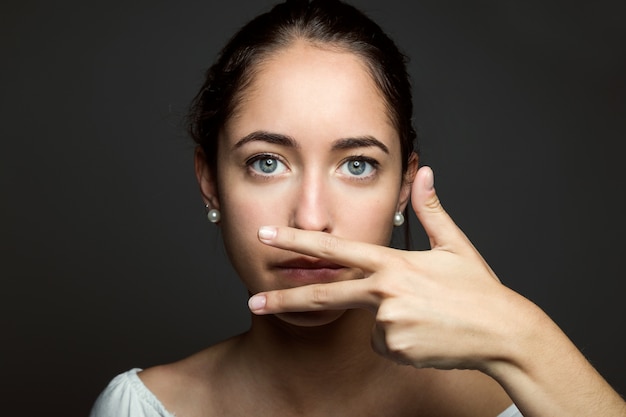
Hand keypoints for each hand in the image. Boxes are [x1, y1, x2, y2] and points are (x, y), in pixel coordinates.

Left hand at [248, 166, 517, 370]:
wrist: (503, 332)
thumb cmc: (478, 289)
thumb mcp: (455, 245)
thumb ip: (430, 209)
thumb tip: (424, 170)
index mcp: (392, 263)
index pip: (335, 250)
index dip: (298, 242)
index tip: (266, 236)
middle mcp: (384, 291)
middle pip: (323, 294)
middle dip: (283, 298)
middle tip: (254, 299)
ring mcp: (388, 322)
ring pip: (368, 324)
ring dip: (389, 322)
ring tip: (427, 317)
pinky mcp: (396, 348)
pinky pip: (384, 344)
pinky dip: (399, 340)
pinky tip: (426, 335)